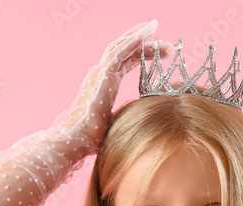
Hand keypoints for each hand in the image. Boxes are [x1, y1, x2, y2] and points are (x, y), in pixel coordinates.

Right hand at [53, 20, 172, 149]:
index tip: (162, 53)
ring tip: (156, 27)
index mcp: (105, 84)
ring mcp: (100, 72)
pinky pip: (120, 51)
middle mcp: (101, 74)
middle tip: (166, 42)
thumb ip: (127, 115)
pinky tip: (147, 32)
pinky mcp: (103, 74)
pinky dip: (134, 39)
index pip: (126, 62)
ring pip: (122, 46)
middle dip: (145, 43)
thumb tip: (142, 119)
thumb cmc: (93, 139)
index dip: (143, 55)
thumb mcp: (116, 123)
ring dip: (141, 36)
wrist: (77, 140)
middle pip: (125, 51)